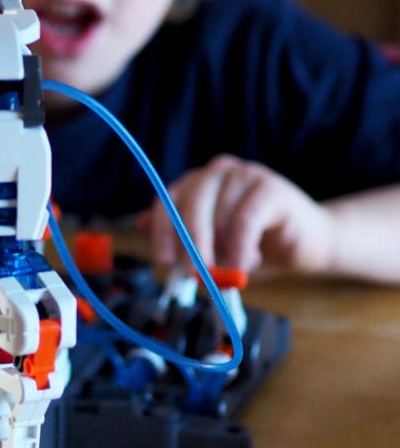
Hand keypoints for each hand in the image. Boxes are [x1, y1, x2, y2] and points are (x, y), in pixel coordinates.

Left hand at [142, 155, 335, 274]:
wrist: (310, 244)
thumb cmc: (256, 247)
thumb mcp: (212, 247)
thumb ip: (179, 237)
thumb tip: (137, 227)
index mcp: (196, 184)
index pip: (167, 201)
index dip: (161, 230)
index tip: (163, 259)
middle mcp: (217, 173)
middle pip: (190, 205)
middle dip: (189, 243)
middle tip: (194, 274)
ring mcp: (244, 175)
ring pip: (219, 215)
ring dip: (223, 250)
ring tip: (235, 271)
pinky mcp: (271, 188)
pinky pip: (245, 220)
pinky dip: (241, 248)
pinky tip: (245, 266)